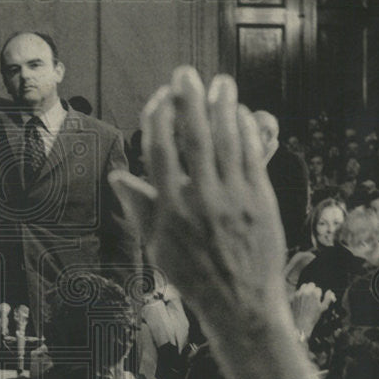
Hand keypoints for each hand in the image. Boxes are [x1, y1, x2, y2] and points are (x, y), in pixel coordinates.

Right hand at [109, 67, 289, 344]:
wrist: (240, 304)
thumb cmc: (194, 276)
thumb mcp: (156, 248)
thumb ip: (139, 208)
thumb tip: (117, 177)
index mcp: (169, 211)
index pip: (159, 152)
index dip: (158, 120)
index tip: (159, 99)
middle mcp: (200, 200)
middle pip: (194, 137)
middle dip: (189, 100)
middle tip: (186, 73)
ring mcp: (233, 199)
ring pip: (226, 141)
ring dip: (223, 107)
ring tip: (220, 83)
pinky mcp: (260, 201)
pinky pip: (252, 157)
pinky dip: (247, 131)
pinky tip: (243, 114)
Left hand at [290, 282, 335, 339]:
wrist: (301, 324)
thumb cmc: (313, 317)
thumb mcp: (323, 308)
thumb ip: (328, 298)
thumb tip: (330, 291)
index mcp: (314, 294)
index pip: (318, 289)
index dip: (320, 294)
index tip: (319, 300)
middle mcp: (305, 292)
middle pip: (311, 284)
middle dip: (313, 289)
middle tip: (313, 296)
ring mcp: (298, 294)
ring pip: (303, 286)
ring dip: (306, 289)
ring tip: (308, 297)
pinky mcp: (293, 297)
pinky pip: (297, 291)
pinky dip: (300, 294)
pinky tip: (302, 301)